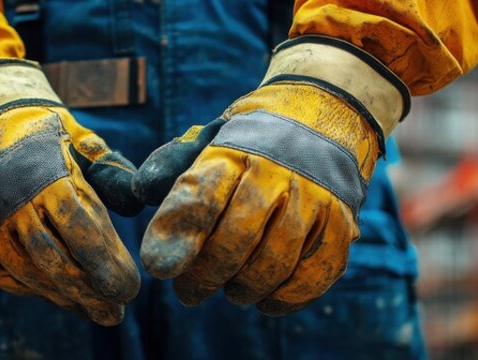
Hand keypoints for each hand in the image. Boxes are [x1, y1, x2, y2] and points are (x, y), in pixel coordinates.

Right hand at [0, 59, 142, 324]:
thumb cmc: (53, 141)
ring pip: (30, 274)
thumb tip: (139, 201)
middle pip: (55, 261)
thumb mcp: (86, 145)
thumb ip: (113, 173)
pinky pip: (6, 276)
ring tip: (94, 310)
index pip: (81, 230)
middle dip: (89, 293)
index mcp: (47, 178)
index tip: (130, 289)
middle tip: (115, 313)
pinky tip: (59, 295)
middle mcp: (13, 203)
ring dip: (65, 297)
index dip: (106, 264)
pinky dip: (34, 290)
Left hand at [133, 36, 407, 314]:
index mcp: (233, 150)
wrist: (323, 113)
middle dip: (205, 275)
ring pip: (274, 261)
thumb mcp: (206, 141)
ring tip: (229, 290)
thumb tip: (135, 194)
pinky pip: (315, 272)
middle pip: (236, 239)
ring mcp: (315, 197)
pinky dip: (287, 296)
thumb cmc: (249, 142)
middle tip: (188, 290)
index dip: (178, 236)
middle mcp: (277, 172)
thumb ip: (168, 169)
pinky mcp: (342, 222)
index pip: (202, 196)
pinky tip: (265, 300)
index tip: (160, 268)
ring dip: (243, 287)